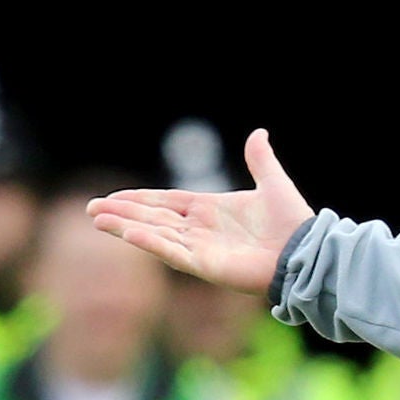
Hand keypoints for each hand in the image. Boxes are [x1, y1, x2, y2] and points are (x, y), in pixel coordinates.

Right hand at [87, 127, 314, 294]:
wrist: (307, 252)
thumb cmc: (293, 224)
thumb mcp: (273, 183)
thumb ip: (260, 160)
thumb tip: (259, 133)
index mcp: (210, 209)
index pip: (165, 202)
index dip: (139, 199)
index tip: (113, 197)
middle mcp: (201, 230)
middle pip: (153, 218)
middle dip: (122, 213)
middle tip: (91, 209)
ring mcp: (202, 249)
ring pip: (156, 235)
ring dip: (127, 226)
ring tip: (98, 219)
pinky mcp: (208, 266)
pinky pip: (174, 253)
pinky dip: (152, 243)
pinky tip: (129, 233)